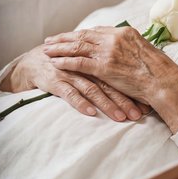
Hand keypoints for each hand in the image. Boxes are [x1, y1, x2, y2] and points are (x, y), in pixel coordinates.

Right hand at [0, 43, 147, 121]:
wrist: (31, 63)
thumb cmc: (62, 64)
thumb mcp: (84, 62)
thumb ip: (102, 68)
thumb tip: (127, 82)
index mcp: (94, 60)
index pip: (117, 75)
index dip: (131, 89)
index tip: (146, 104)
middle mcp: (85, 66)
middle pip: (108, 83)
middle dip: (124, 99)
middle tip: (138, 114)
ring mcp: (70, 73)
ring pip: (92, 89)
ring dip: (107, 104)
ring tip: (121, 118)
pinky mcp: (56, 81)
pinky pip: (70, 93)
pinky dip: (80, 103)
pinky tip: (91, 113)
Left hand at [41, 26, 177, 132]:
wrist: (163, 81)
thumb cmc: (158, 71)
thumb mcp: (145, 51)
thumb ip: (130, 48)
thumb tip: (124, 50)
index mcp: (125, 32)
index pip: (96, 31)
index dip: (80, 34)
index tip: (69, 36)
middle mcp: (114, 38)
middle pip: (83, 35)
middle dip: (65, 38)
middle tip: (50, 39)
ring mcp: (108, 52)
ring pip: (77, 47)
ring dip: (60, 48)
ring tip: (46, 49)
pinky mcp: (104, 67)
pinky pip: (79, 62)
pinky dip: (65, 62)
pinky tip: (54, 63)